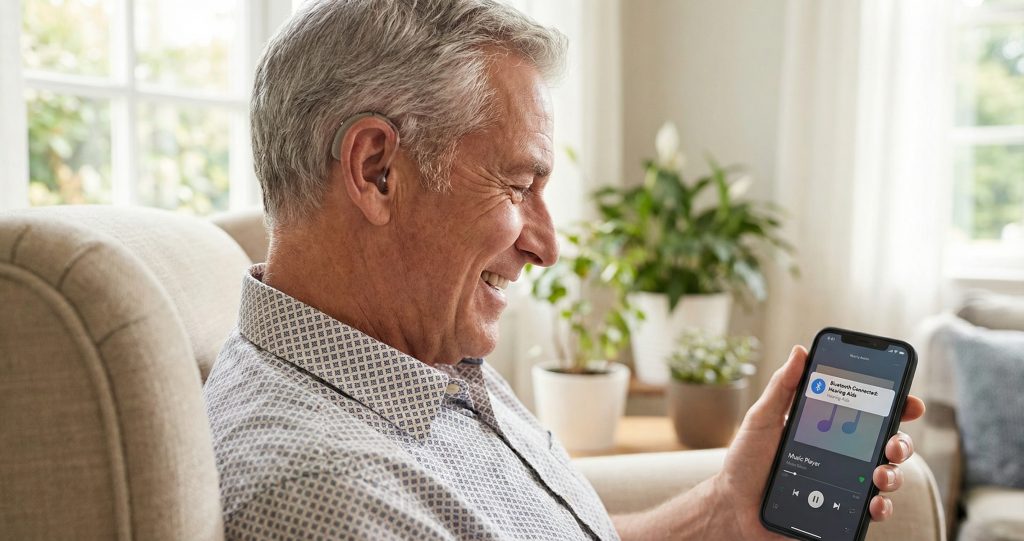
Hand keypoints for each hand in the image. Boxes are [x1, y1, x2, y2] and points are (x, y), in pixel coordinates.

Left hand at [712, 345, 925, 539]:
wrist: (733, 507)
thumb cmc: (745, 462)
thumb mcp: (762, 420)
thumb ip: (782, 388)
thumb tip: (799, 351)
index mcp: (827, 429)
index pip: (868, 413)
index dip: (895, 405)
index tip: (909, 401)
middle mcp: (842, 455)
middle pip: (886, 444)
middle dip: (901, 441)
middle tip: (892, 443)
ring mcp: (845, 484)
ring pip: (886, 476)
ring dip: (894, 474)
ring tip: (880, 473)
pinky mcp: (841, 511)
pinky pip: (871, 510)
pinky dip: (881, 506)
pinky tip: (874, 502)